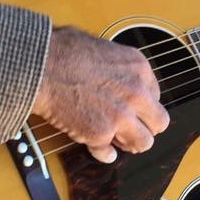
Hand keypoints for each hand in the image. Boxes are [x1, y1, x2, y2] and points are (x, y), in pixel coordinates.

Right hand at [33, 26, 170, 163]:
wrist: (40, 66)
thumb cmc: (62, 50)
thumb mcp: (102, 46)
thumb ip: (117, 67)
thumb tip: (113, 75)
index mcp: (139, 67)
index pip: (155, 96)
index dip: (142, 105)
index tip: (132, 109)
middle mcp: (137, 92)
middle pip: (159, 122)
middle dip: (145, 127)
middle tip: (131, 130)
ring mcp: (121, 115)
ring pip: (143, 143)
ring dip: (129, 143)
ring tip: (116, 140)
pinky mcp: (101, 133)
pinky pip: (109, 152)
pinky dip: (102, 152)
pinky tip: (99, 149)